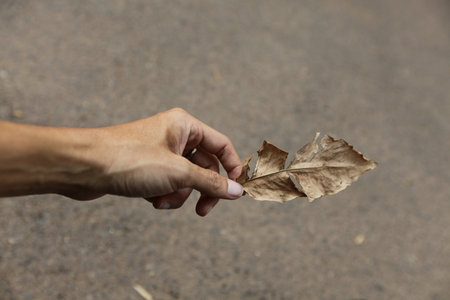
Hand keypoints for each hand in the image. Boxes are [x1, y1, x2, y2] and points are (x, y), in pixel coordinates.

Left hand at [83, 108, 243, 215]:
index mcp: (185, 126)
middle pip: (205, 166)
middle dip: (201, 189)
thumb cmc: (129, 159)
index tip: (235, 191)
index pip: (221, 145)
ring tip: (162, 200)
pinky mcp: (147, 166)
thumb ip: (211, 182)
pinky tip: (150, 199)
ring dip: (179, 195)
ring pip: (185, 179)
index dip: (232, 167)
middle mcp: (175, 135)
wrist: (83, 166)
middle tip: (203, 211)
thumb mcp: (178, 173)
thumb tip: (237, 191)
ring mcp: (160, 152)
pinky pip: (168, 183)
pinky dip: (164, 195)